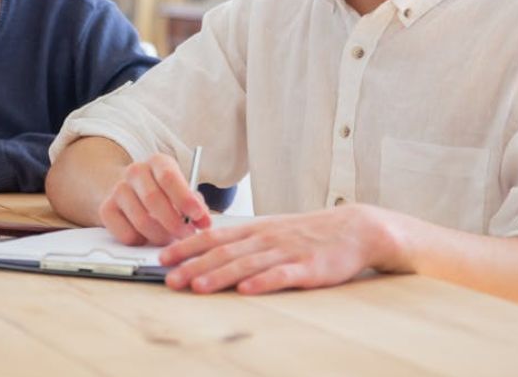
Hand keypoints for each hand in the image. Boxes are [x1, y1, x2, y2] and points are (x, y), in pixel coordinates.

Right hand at [98, 153, 210, 245]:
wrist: (131, 192)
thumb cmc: (165, 193)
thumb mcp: (182, 191)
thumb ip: (196, 204)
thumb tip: (204, 221)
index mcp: (158, 162)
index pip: (168, 177)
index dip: (184, 198)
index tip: (198, 216)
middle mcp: (135, 171)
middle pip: (153, 199)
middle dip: (174, 222)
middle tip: (186, 235)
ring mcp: (118, 190)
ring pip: (141, 220)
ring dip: (160, 236)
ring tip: (170, 238)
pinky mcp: (106, 209)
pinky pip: (126, 234)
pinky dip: (141, 241)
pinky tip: (148, 237)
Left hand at [159, 204, 402, 293]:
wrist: (354, 228)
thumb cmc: (308, 232)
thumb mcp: (272, 229)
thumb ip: (243, 239)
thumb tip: (209, 247)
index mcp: (256, 229)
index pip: (213, 236)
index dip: (187, 247)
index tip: (163, 258)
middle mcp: (266, 238)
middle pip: (224, 252)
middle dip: (194, 265)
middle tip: (169, 279)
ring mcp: (287, 252)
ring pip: (247, 263)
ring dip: (220, 276)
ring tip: (197, 286)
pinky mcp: (308, 267)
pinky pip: (282, 274)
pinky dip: (263, 282)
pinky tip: (247, 289)